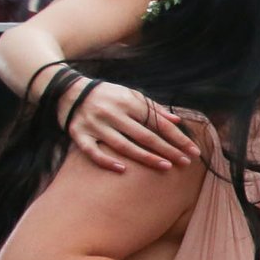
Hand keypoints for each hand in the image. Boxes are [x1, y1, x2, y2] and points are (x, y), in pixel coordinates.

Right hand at [68, 80, 202, 172]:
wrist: (67, 89)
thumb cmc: (106, 94)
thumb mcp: (130, 94)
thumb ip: (153, 107)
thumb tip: (177, 119)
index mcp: (129, 102)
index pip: (159, 123)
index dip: (178, 138)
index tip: (193, 151)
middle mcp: (113, 113)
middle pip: (145, 136)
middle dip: (167, 150)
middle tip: (185, 163)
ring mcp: (95, 124)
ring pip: (123, 145)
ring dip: (146, 158)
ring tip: (165, 167)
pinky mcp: (78, 134)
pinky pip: (93, 151)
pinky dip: (107, 161)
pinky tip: (123, 170)